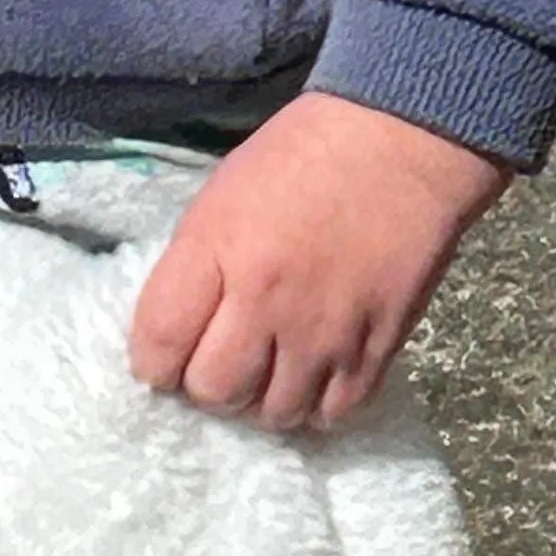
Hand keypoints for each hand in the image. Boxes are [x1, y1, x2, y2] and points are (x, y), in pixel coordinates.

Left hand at [127, 91, 511, 433]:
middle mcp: (267, 299)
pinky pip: (333, 413)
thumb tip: (180, 332)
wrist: (401, 141)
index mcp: (217, 248)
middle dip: (208, 385)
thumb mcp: (223, 195)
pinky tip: (314, 375)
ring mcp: (325, 330)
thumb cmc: (302, 155)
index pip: (158, 346)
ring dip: (264, 400)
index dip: (154, 364)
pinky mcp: (377, 347)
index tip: (166, 358)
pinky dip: (317, 405)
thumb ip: (197, 266)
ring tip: (271, 370)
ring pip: (274, 414)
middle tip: (224, 360)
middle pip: (213, 392)